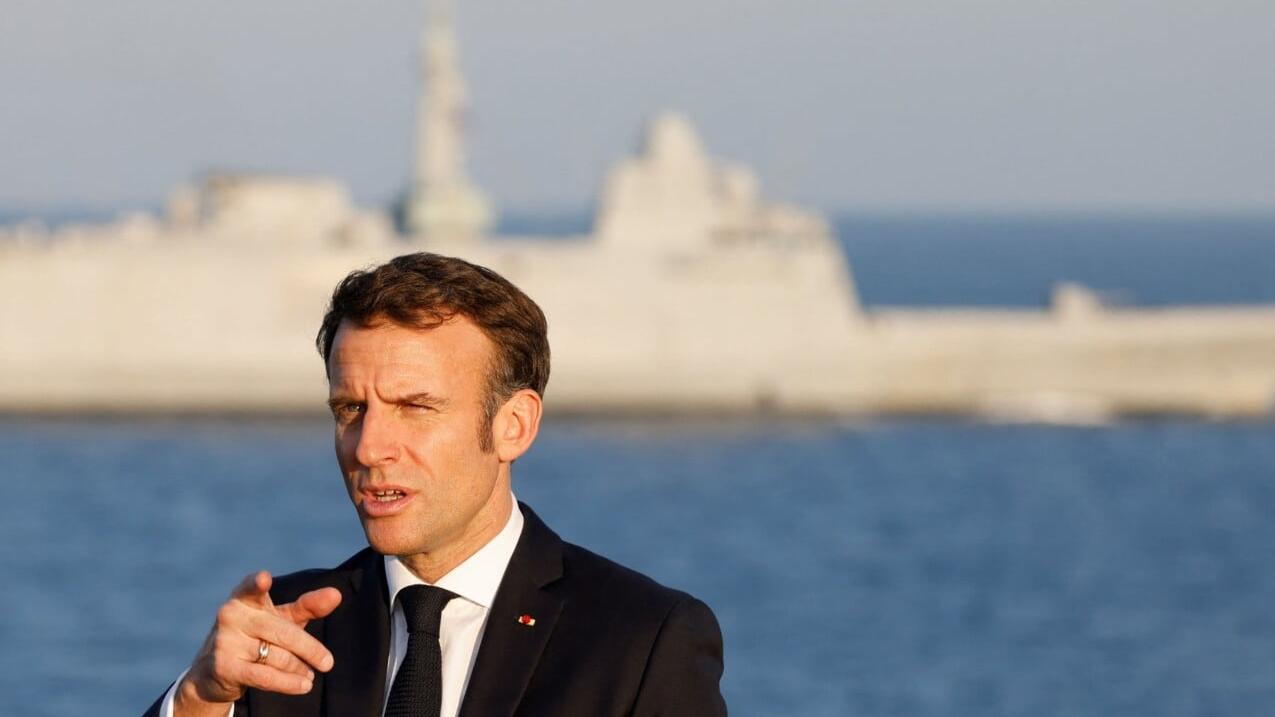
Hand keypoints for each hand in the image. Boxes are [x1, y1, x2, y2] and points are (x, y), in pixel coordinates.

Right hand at [173, 571, 342, 715]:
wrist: (214, 671)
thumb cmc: (256, 635)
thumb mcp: (280, 618)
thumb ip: (308, 606)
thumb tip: (336, 594)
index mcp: (245, 598)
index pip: (252, 588)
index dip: (257, 583)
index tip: (264, 579)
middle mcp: (231, 615)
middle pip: (284, 631)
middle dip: (310, 649)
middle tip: (328, 663)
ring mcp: (225, 641)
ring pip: (278, 656)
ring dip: (299, 668)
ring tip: (309, 675)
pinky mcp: (224, 666)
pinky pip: (265, 676)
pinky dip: (288, 683)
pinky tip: (303, 685)